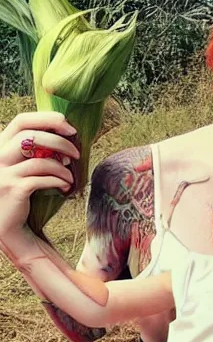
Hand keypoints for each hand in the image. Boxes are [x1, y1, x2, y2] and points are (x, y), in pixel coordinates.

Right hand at [0, 112, 78, 235]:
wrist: (8, 222)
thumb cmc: (22, 189)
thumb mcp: (24, 165)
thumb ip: (37, 149)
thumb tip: (68, 135)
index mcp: (1, 144)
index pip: (22, 120)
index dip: (48, 119)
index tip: (70, 129)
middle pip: (31, 136)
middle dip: (60, 143)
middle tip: (76, 155)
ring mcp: (3, 173)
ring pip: (40, 160)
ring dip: (63, 168)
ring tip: (71, 176)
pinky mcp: (12, 189)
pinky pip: (42, 179)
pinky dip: (59, 181)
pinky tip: (66, 187)